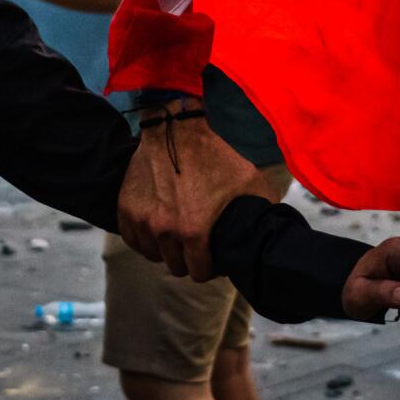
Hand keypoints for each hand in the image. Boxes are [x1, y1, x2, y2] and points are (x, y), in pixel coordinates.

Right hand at [117, 104, 270, 280]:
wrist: (175, 127)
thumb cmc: (214, 154)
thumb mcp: (249, 182)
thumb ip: (261, 213)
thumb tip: (273, 233)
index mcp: (195, 231)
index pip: (199, 272)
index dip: (209, 266)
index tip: (212, 255)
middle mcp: (164, 231)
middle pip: (176, 266)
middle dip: (188, 257)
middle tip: (196, 242)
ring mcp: (141, 220)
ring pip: (153, 254)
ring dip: (165, 248)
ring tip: (177, 233)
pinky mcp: (125, 208)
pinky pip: (133, 240)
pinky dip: (144, 238)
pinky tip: (157, 227)